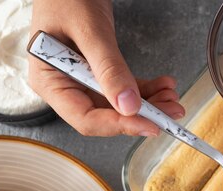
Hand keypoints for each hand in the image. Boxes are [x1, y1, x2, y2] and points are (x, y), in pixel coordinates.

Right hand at [29, 0, 183, 136]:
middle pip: (106, 116)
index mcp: (50, 82)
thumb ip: (109, 69)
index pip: (86, 118)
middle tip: (171, 111)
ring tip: (172, 97)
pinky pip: (123, 89)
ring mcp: (82, 81)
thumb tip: (129, 106)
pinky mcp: (98, 73)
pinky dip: (145, 90)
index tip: (151, 124)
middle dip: (142, 116)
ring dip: (149, 105)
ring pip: (119, 105)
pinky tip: (163, 85)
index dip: (120, 125)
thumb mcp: (90, 32)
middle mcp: (65, 86)